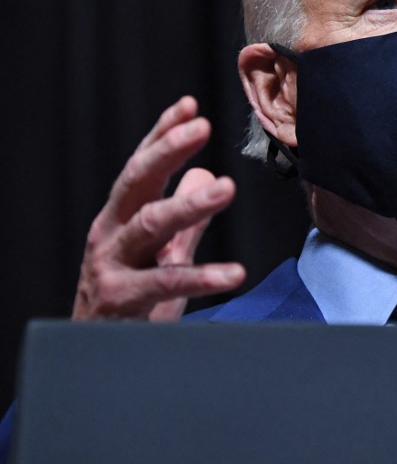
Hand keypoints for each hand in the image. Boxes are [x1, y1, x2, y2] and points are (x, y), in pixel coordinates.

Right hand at [72, 96, 245, 320]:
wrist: (94, 357)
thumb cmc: (130, 302)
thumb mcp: (160, 255)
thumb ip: (184, 221)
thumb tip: (204, 176)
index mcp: (120, 217)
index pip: (142, 167)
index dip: (163, 135)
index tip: (190, 106)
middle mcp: (110, 234)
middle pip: (137, 183)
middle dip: (167, 151)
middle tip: (202, 127)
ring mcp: (112, 265)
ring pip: (149, 225)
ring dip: (189, 203)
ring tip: (226, 187)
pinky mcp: (122, 299)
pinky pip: (166, 282)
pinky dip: (203, 276)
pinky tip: (234, 272)